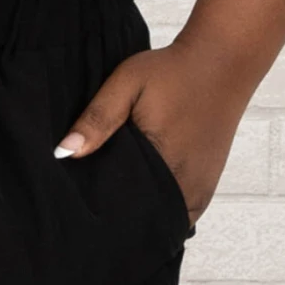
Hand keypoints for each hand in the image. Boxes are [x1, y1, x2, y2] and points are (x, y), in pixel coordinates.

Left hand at [52, 43, 246, 227]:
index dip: (102, 214)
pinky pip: (181, 214)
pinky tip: (142, 201)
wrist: (220, 63)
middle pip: (144, 222)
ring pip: (164, 222)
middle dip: (119, 220)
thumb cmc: (171, 72)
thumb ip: (97, 119)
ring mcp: (201, 190)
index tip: (82, 211)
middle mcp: (185, 185)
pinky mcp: (208, 186)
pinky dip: (162, 212)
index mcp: (163, 163)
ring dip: (142, 219)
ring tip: (115, 206)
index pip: (125, 210)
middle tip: (93, 212)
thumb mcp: (127, 83)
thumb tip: (63, 153)